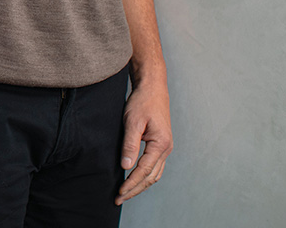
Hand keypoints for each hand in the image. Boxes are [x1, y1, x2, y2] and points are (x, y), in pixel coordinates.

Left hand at [116, 77, 172, 204]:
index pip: (144, 171)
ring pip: (154, 174)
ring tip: (126, 193)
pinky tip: (135, 178)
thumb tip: (125, 167)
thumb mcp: (133, 122)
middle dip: (135, 189)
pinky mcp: (161, 144)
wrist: (152, 86)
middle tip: (119, 198)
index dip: (131, 184)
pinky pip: (155, 166)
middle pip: (151, 177)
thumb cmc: (143, 101)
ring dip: (141, 185)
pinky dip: (145, 176)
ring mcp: (165, 147)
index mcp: (161, 144)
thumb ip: (130, 145)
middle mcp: (166, 149)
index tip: (119, 193)